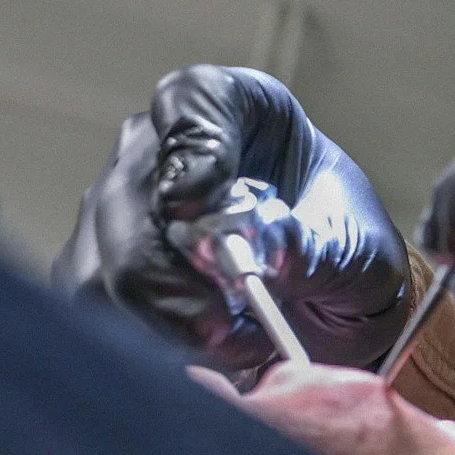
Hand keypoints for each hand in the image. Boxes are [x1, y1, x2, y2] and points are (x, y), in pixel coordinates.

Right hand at [53, 66, 412, 371]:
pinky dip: (149, 341)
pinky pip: (97, 310)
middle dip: (165, 268)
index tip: (199, 202)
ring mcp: (120, 209)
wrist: (333, 307)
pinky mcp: (99, 271)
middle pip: (128, 195)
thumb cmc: (345, 256)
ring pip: (100, 263)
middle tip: (218, 321)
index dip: (191, 148)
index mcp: (238, 110)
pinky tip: (208, 352)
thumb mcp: (356, 253)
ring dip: (159, 316)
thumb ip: (312, 248)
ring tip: (234, 340)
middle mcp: (162, 148)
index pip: (192, 102)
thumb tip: (263, 248)